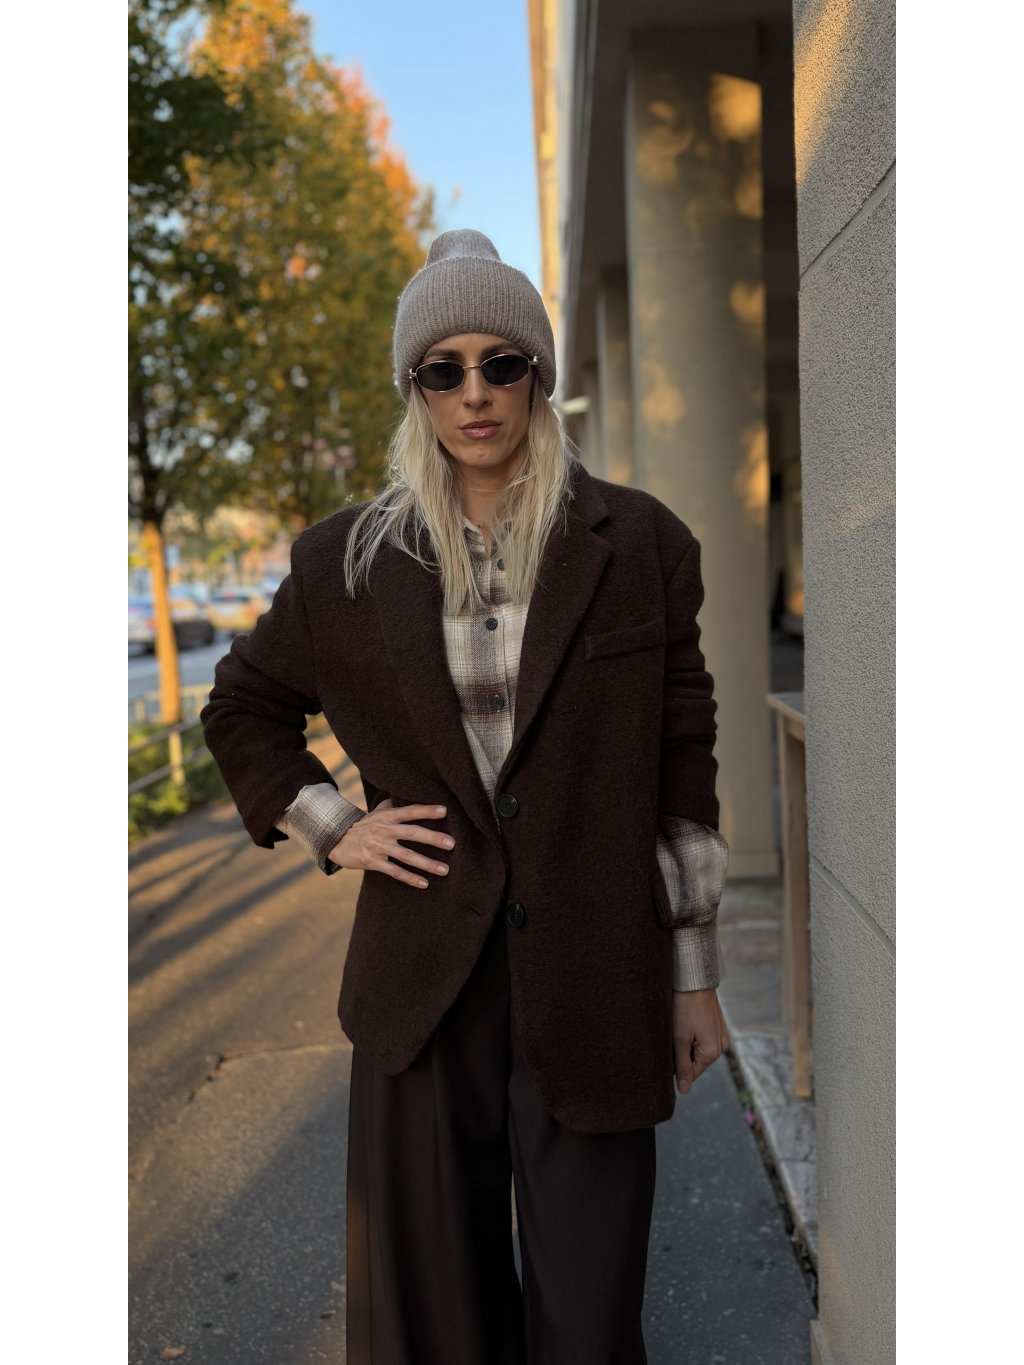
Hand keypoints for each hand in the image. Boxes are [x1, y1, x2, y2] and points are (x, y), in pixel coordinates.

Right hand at [329, 798, 454, 889]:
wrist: (336, 840)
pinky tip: (424, 884)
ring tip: (445, 870)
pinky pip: (394, 871)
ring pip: (406, 856)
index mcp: (386, 816)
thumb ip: (394, 804)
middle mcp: (383, 830)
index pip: (409, 811)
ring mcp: (378, 847)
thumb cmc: (363, 826)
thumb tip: (411, 793)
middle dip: (433, 838)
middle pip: (412, 833)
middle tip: (452, 844)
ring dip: (427, 863)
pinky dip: (410, 878)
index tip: (444, 811)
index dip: (426, 810)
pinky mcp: (372, 862)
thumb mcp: (376, 812)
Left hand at [672, 988, 729, 1094]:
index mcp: (713, 1052)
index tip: (666, 1052)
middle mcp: (722, 1047)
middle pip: (695, 1062)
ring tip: (679, 1027)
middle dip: (681, 1054)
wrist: (694, 980)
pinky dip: (692, 1035)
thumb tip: (684, 1090)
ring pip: (698, 1050)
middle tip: (671, 1036)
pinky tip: (685, 1023)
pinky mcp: (718, 1027)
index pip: (691, 1074)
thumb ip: (682, 1066)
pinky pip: (703, 1040)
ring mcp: (721, 1036)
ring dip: (686, 1044)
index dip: (676, 1067)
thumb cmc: (684, 1007)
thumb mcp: (679, 1038)